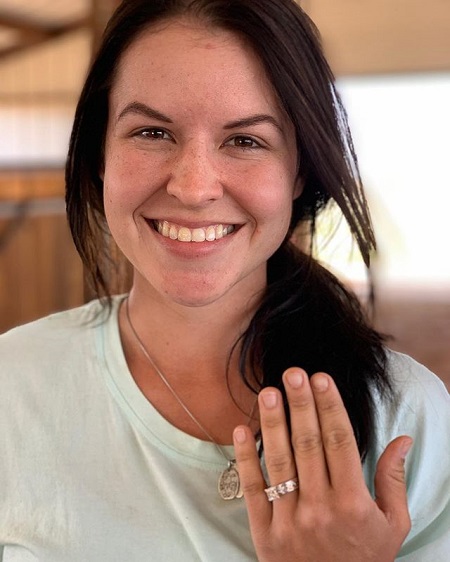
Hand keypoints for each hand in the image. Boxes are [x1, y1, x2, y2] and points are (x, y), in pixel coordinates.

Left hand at [233, 368, 411, 561]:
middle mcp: (320, 509)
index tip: (322, 379)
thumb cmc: (364, 559)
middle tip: (294, 373)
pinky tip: (242, 430)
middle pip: (308, 445)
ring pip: (280, 462)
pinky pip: (253, 489)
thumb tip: (403, 439)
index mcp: (353, 504)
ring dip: (273, 424)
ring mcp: (290, 520)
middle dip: (301, 405)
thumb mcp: (392, 526)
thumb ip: (394, 481)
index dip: (330, 408)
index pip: (340, 443)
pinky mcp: (265, 532)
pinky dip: (245, 458)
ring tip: (269, 392)